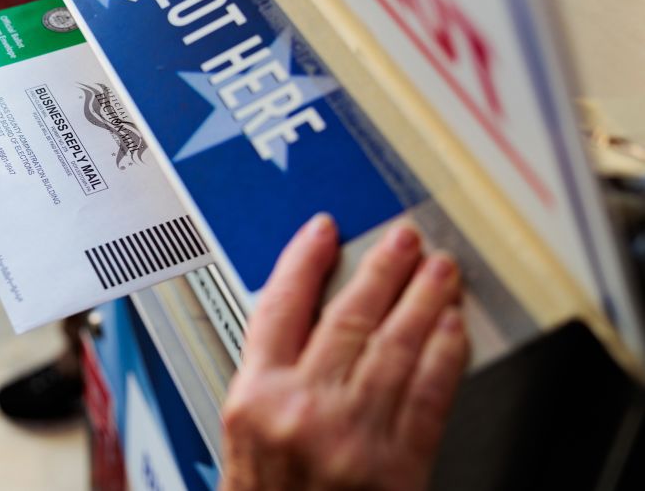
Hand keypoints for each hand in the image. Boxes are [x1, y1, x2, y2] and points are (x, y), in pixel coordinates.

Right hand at [220, 215, 468, 490]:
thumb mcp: (245, 434)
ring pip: (395, 346)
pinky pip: (429, 394)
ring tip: (438, 270)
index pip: (279, 307)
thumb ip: (273, 376)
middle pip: (348, 317)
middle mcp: (302, 409)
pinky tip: (452, 328)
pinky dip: (444, 354)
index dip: (303, 261)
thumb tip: (310, 317)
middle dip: (381, 269)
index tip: (323, 231)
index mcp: (255, 399)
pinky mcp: (399, 466)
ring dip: (423, 299)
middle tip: (402, 239)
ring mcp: (353, 436)